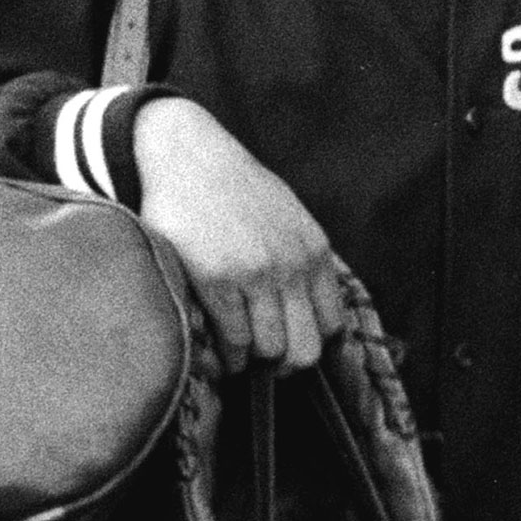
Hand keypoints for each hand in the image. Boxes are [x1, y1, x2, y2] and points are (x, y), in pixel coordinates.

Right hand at [132, 98, 346, 373]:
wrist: (187, 154)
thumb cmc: (232, 188)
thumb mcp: (286, 217)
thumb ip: (301, 259)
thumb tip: (305, 310)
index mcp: (314, 251)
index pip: (332, 326)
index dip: (309, 343)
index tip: (287, 347)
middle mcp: (293, 266)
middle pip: (305, 350)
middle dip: (283, 366)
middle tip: (261, 364)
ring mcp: (257, 273)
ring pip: (269, 351)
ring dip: (250, 361)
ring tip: (234, 354)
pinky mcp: (219, 279)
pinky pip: (233, 340)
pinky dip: (226, 355)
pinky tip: (216, 347)